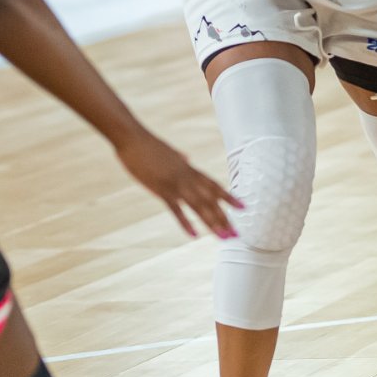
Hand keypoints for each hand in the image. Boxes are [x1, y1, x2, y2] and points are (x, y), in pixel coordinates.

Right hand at [112, 130, 240, 238]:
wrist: (133, 138)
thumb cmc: (148, 145)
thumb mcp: (169, 152)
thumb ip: (180, 157)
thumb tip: (187, 158)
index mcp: (189, 169)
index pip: (214, 185)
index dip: (229, 197)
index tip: (243, 208)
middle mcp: (187, 177)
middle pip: (210, 199)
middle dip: (224, 218)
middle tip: (237, 234)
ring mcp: (175, 183)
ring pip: (198, 205)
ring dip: (212, 222)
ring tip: (223, 237)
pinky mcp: (161, 189)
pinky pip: (176, 209)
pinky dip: (185, 222)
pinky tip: (194, 236)